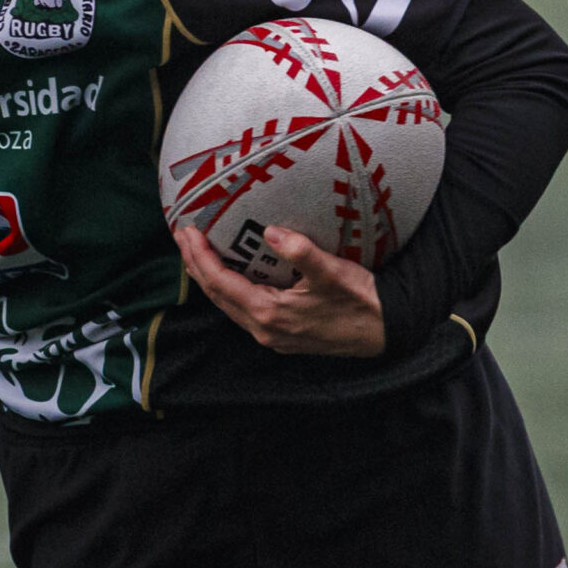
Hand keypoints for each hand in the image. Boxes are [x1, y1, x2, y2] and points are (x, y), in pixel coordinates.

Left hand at [174, 222, 385, 357]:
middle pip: (216, 295)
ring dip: (209, 277)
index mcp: (269, 314)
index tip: (187, 231)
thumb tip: (271, 232)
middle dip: (195, 264)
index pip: (220, 283)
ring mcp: (270, 335)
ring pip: (227, 304)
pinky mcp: (280, 335)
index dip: (199, 257)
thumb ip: (301, 252)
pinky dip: (227, 289)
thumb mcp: (333, 273)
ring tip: (197, 251)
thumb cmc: (361, 301)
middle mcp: (263, 329)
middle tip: (182, 235)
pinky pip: (241, 310)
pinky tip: (228, 273)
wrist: (385, 332)